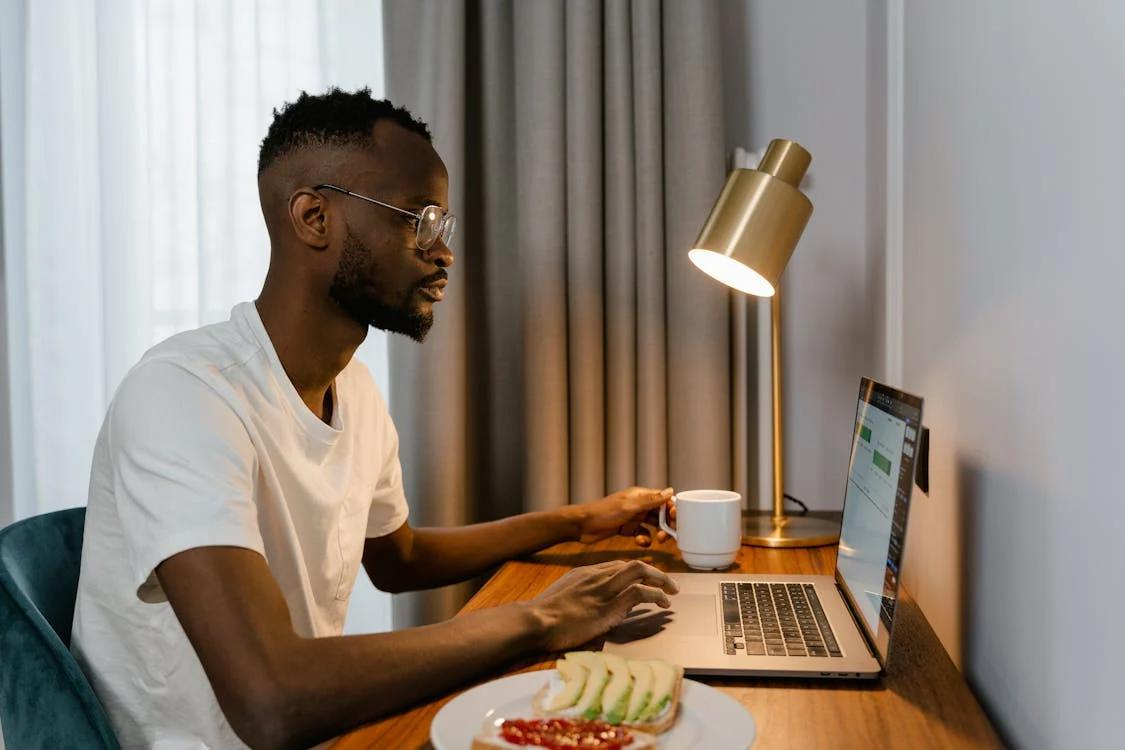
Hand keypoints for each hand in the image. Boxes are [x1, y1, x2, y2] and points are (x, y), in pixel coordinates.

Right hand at [526, 560, 678, 651]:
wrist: (536, 620)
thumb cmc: (543, 617)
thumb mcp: (561, 600)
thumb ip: (577, 600)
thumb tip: (587, 613)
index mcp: (585, 573)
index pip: (617, 566)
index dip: (636, 573)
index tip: (646, 581)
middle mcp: (597, 575)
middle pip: (632, 564)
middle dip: (654, 572)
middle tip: (667, 584)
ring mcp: (604, 588)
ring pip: (640, 571)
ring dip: (661, 580)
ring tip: (672, 592)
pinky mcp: (610, 605)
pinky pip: (640, 592)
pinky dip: (656, 595)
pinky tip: (662, 603)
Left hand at [570, 486, 673, 544]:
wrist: (582, 526)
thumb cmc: (603, 513)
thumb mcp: (629, 507)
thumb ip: (650, 500)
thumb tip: (670, 491)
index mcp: (640, 495)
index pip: (664, 499)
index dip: (672, 509)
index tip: (676, 520)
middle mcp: (639, 505)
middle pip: (661, 513)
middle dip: (667, 524)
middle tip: (670, 535)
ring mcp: (633, 517)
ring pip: (653, 525)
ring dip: (658, 533)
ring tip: (658, 540)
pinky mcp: (627, 529)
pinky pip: (642, 534)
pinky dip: (644, 539)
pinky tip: (641, 542)